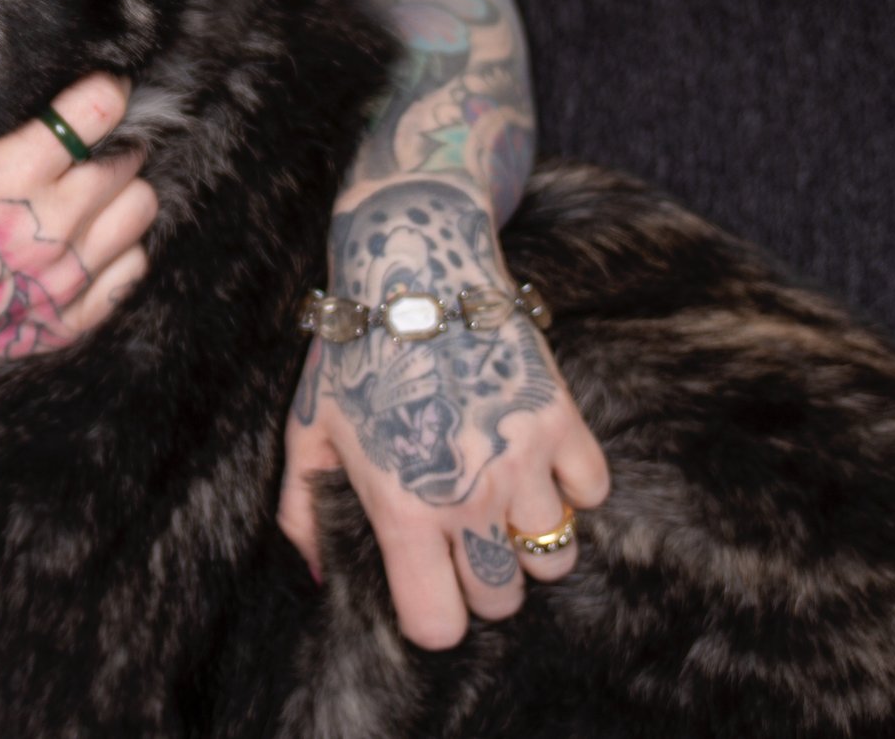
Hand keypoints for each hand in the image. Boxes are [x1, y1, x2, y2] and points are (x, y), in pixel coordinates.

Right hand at [0, 72, 155, 397]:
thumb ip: (1, 142)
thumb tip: (59, 103)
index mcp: (6, 179)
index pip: (95, 112)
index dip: (106, 93)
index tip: (105, 90)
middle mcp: (46, 228)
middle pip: (127, 164)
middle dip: (113, 148)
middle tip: (89, 151)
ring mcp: (62, 281)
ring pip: (140, 212)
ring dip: (120, 198)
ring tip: (91, 199)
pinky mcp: (67, 324)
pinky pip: (131, 270)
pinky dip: (117, 252)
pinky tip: (87, 246)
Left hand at [276, 180, 608, 648]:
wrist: (412, 269)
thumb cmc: (353, 354)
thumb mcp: (308, 433)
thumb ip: (303, 513)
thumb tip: (319, 578)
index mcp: (402, 510)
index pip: (439, 625)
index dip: (432, 617)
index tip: (425, 587)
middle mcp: (468, 497)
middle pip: (503, 600)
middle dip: (482, 582)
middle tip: (460, 539)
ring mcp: (523, 461)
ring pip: (554, 557)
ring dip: (529, 541)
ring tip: (498, 502)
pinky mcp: (561, 420)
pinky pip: (592, 493)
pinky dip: (570, 487)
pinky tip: (532, 460)